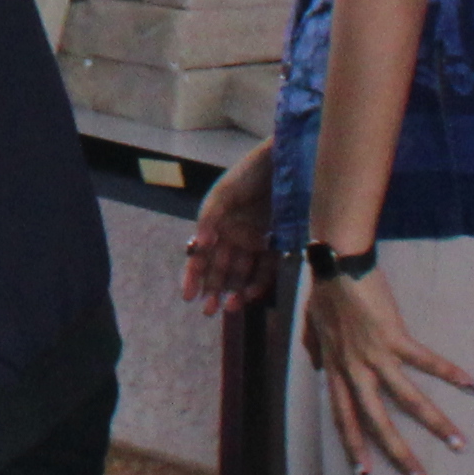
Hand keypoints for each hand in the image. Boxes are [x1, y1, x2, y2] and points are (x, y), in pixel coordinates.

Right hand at [181, 143, 276, 312]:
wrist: (285, 163)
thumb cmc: (249, 175)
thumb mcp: (223, 194)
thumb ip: (209, 219)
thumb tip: (197, 246)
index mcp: (216, 225)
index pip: (200, 256)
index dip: (193, 276)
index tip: (189, 296)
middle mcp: (233, 237)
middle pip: (219, 269)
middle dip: (211, 290)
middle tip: (207, 311)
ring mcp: (255, 243)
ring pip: (241, 274)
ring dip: (233, 292)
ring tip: (229, 308)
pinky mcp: (277, 246)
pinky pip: (265, 270)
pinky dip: (258, 284)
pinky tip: (251, 294)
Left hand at [297, 258, 473, 474]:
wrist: (335, 263)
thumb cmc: (324, 293)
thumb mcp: (311, 328)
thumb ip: (314, 351)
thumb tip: (317, 368)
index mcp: (336, 370)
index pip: (342, 418)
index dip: (353, 447)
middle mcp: (354, 369)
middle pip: (376, 421)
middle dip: (398, 453)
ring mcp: (374, 354)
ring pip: (407, 398)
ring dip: (436, 422)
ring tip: (459, 443)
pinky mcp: (393, 335)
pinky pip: (425, 359)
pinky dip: (449, 371)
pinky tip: (472, 385)